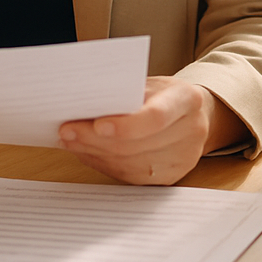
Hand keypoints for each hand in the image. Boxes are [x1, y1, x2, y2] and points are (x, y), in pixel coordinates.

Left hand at [58, 76, 229, 184]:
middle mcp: (191, 130)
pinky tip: (88, 153)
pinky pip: (130, 176)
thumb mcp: (150, 84)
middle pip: (136, 144)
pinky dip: (105, 164)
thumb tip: (82, 105)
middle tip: (67, 131)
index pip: (156, 117)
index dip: (125, 125)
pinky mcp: (171, 177)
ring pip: (129, 163)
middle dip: (96, 139)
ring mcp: (183, 158)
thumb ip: (125, 94)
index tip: (97, 125)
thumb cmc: (164, 95)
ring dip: (95, 153)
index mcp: (187, 100)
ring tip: (72, 141)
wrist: (193, 116)